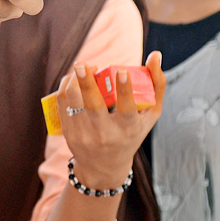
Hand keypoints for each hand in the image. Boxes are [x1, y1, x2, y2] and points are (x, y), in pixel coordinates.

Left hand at [56, 51, 166, 188]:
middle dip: (86, 82)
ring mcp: (84, 134)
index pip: (127, 110)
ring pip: (73, 101)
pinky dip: (66, 86)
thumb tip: (155, 54)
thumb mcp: (150, 115)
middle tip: (82, 64)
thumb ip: (157, 84)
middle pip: (93, 105)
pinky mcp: (69, 132)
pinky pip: (62, 104)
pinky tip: (73, 78)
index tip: (122, 71)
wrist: (105, 166)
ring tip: (82, 68)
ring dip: (74, 80)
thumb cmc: (132, 133)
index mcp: (128, 129)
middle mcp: (105, 134)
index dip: (125, 90)